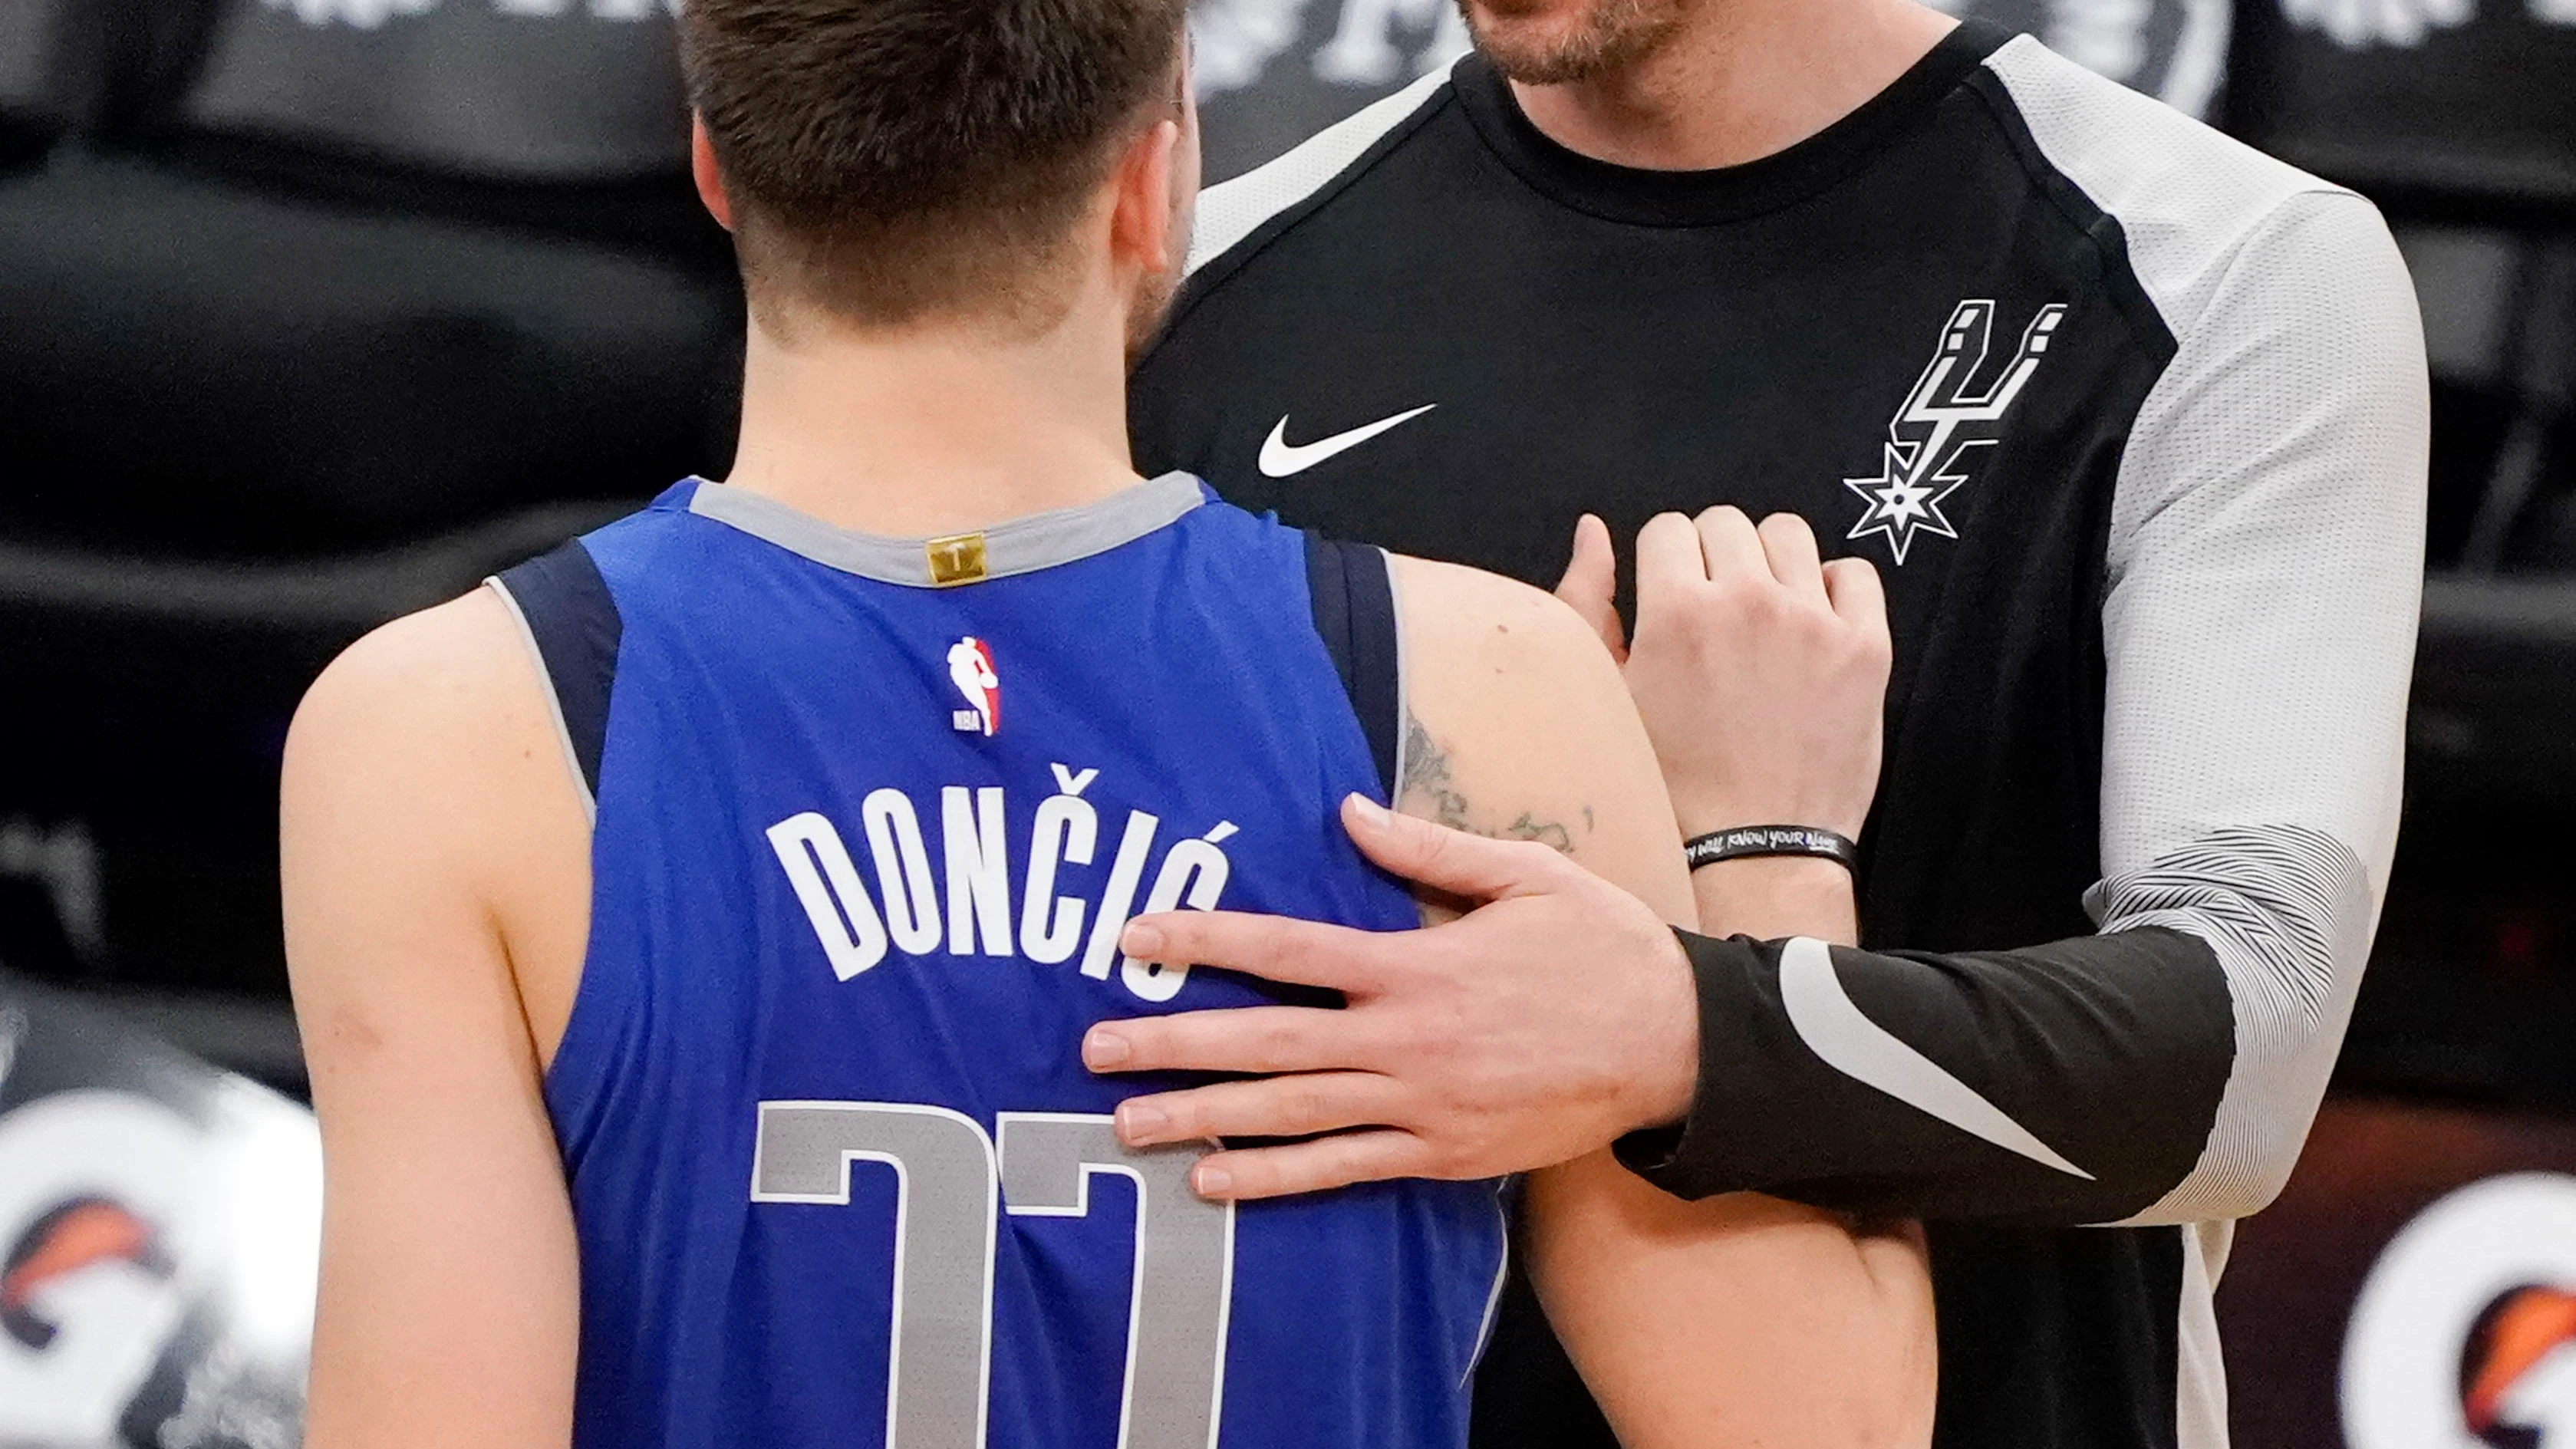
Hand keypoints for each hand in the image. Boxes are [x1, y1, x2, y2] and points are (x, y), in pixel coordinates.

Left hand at [1082, 796, 1698, 1200]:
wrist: (1678, 1045)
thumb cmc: (1601, 948)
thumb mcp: (1525, 875)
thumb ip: (1427, 848)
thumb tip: (1347, 810)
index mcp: (1416, 963)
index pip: (1287, 950)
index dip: (1205, 940)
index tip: (1135, 940)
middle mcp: (1405, 1039)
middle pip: (1266, 1041)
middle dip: (1173, 1043)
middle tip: (1094, 1051)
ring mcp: (1421, 1105)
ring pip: (1291, 1113)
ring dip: (1203, 1119)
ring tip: (1127, 1127)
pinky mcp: (1443, 1155)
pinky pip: (1344, 1169)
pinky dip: (1276, 1178)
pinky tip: (1216, 1182)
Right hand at [1558, 508, 1889, 841]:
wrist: (1751, 849)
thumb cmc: (1670, 781)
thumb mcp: (1609, 694)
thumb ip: (1588, 604)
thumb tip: (1593, 530)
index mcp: (1676, 610)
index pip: (1668, 528)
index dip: (1664, 561)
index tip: (1673, 596)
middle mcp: (1747, 601)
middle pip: (1726, 523)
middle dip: (1712, 556)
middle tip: (1715, 610)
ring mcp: (1813, 622)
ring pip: (1789, 534)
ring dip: (1771, 561)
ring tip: (1764, 610)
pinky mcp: (1865, 648)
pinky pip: (1855, 573)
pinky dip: (1834, 588)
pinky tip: (1813, 623)